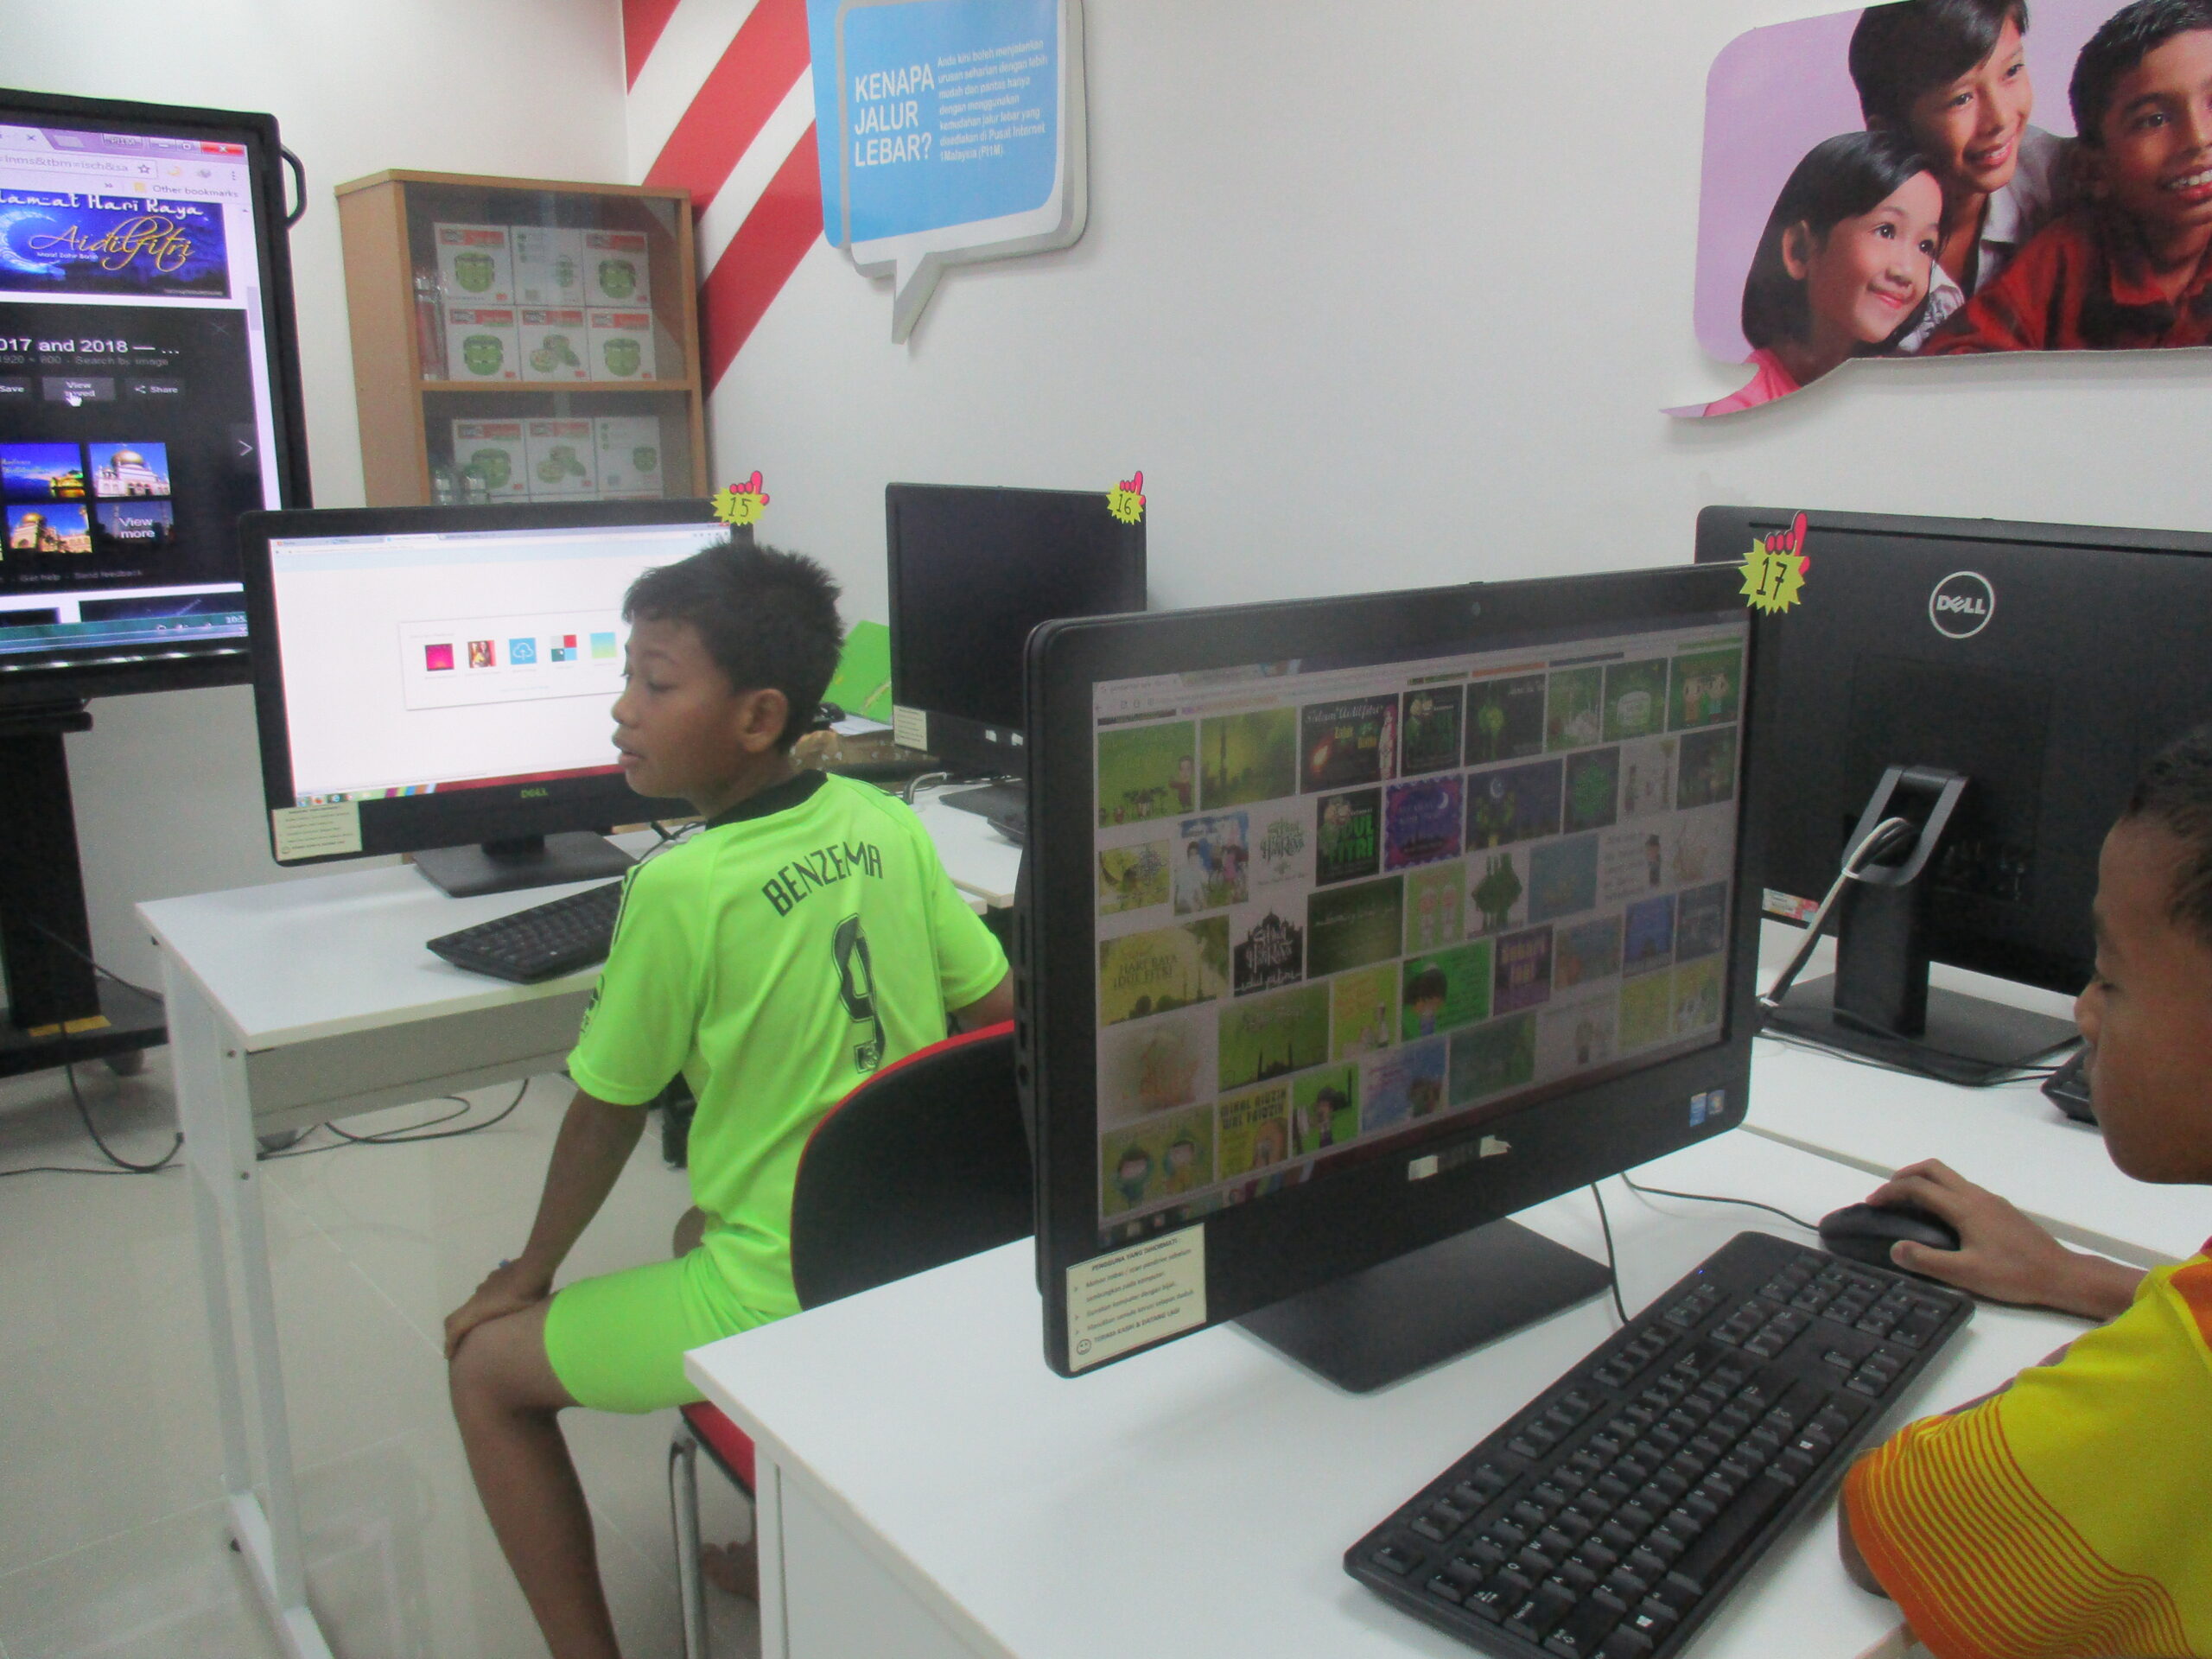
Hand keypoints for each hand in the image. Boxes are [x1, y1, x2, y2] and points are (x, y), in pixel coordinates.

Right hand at [444, 1258, 553, 1358]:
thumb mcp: (516, 1320)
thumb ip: (509, 1332)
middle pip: (456, 1317)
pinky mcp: (494, 1279)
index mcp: (477, 1310)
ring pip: (471, 1305)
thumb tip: (510, 1348)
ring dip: (472, 1317)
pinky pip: (484, 1295)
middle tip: (460, 1345)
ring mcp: (484, 1287)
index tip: (449, 1356)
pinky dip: (485, 1305)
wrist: (533, 1268)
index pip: (454, 1328)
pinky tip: (499, 1307)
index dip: (450, 1343)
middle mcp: (476, 1298)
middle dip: (454, 1332)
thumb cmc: (526, 1298)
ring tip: (484, 1328)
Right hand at [1864, 1160, 2142, 1319]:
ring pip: (1950, 1177)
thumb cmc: (2014, 1275)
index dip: (1889, 1192)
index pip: (1917, 1187)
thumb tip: (1895, 1248)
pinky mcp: (2001, 1210)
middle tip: (1887, 1196)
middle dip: (1904, 1175)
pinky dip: (1941, 1193)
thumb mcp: (1966, 1274)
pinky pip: (1962, 1189)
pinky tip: (1942, 1219)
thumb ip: (1927, 1260)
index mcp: (1964, 1207)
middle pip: (1933, 1168)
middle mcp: (1977, 1196)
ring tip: (1909, 1207)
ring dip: (1923, 1183)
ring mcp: (1991, 1201)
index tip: (1872, 1204)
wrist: (2062, 1276)